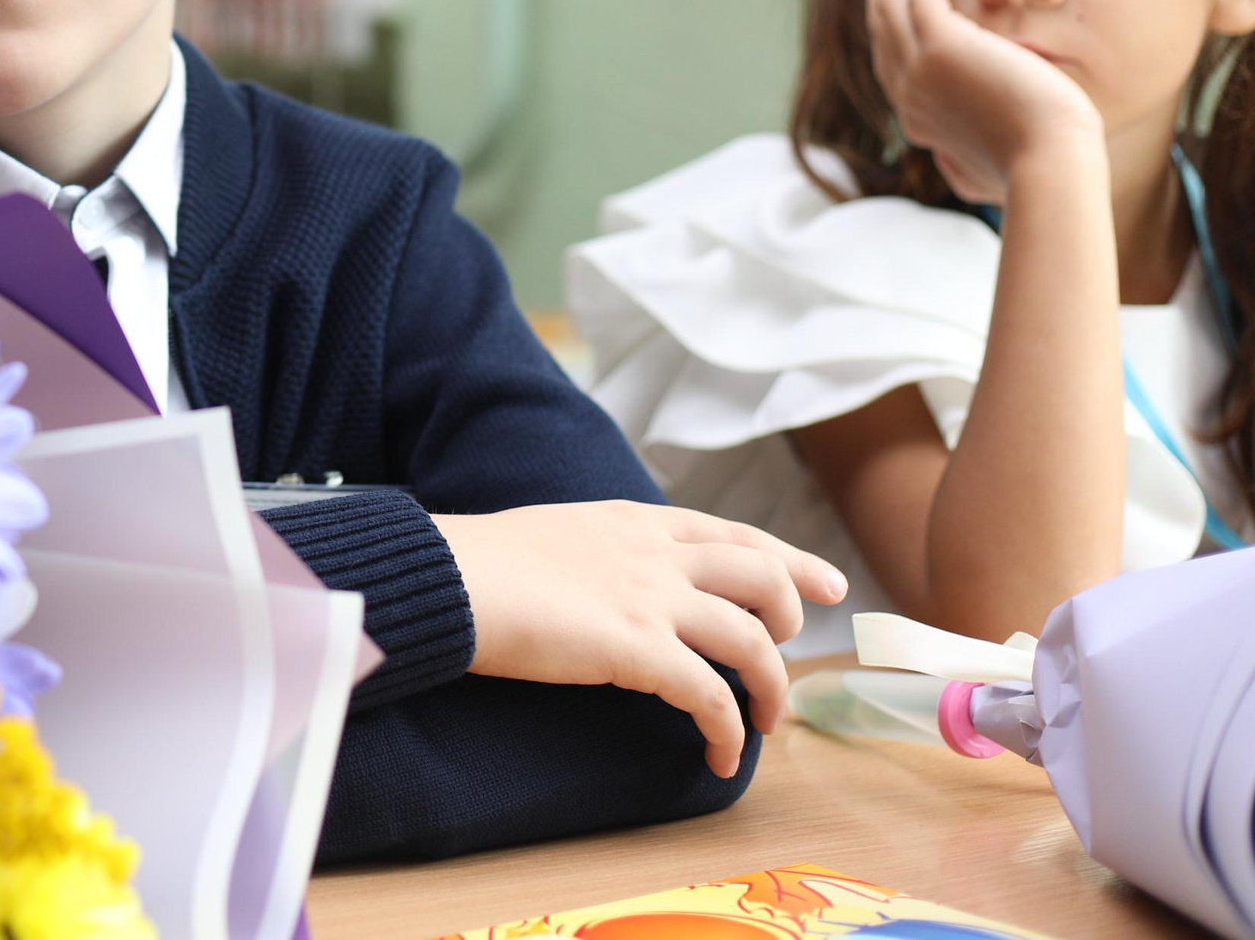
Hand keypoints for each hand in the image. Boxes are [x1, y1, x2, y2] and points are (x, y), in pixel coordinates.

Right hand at [432, 502, 847, 777]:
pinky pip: (710, 697)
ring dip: (770, 687)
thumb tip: (605, 580)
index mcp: (635, 522)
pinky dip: (726, 732)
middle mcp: (656, 553)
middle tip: (787, 657)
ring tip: (762, 722)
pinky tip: (720, 755)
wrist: (450, 577)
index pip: (733, 534)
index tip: (827, 583)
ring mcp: (651, 598)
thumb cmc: (480, 563)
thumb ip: (598, 552)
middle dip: (790, 622)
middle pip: (763, 578)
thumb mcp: (556, 534)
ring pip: (752, 640)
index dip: (790, 560)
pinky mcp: (638, 649)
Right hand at [867, 0, 1101, 203]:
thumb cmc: (1037, 166)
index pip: (891, 55)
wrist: (1049, 163)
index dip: (891, 15)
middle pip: (879, 22)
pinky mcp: (939, 49)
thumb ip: (962, 165)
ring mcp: (916, 70)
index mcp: (917, 116)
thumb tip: (946, 166)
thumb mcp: (986, 171)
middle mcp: (905, 93)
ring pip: (888, 2)